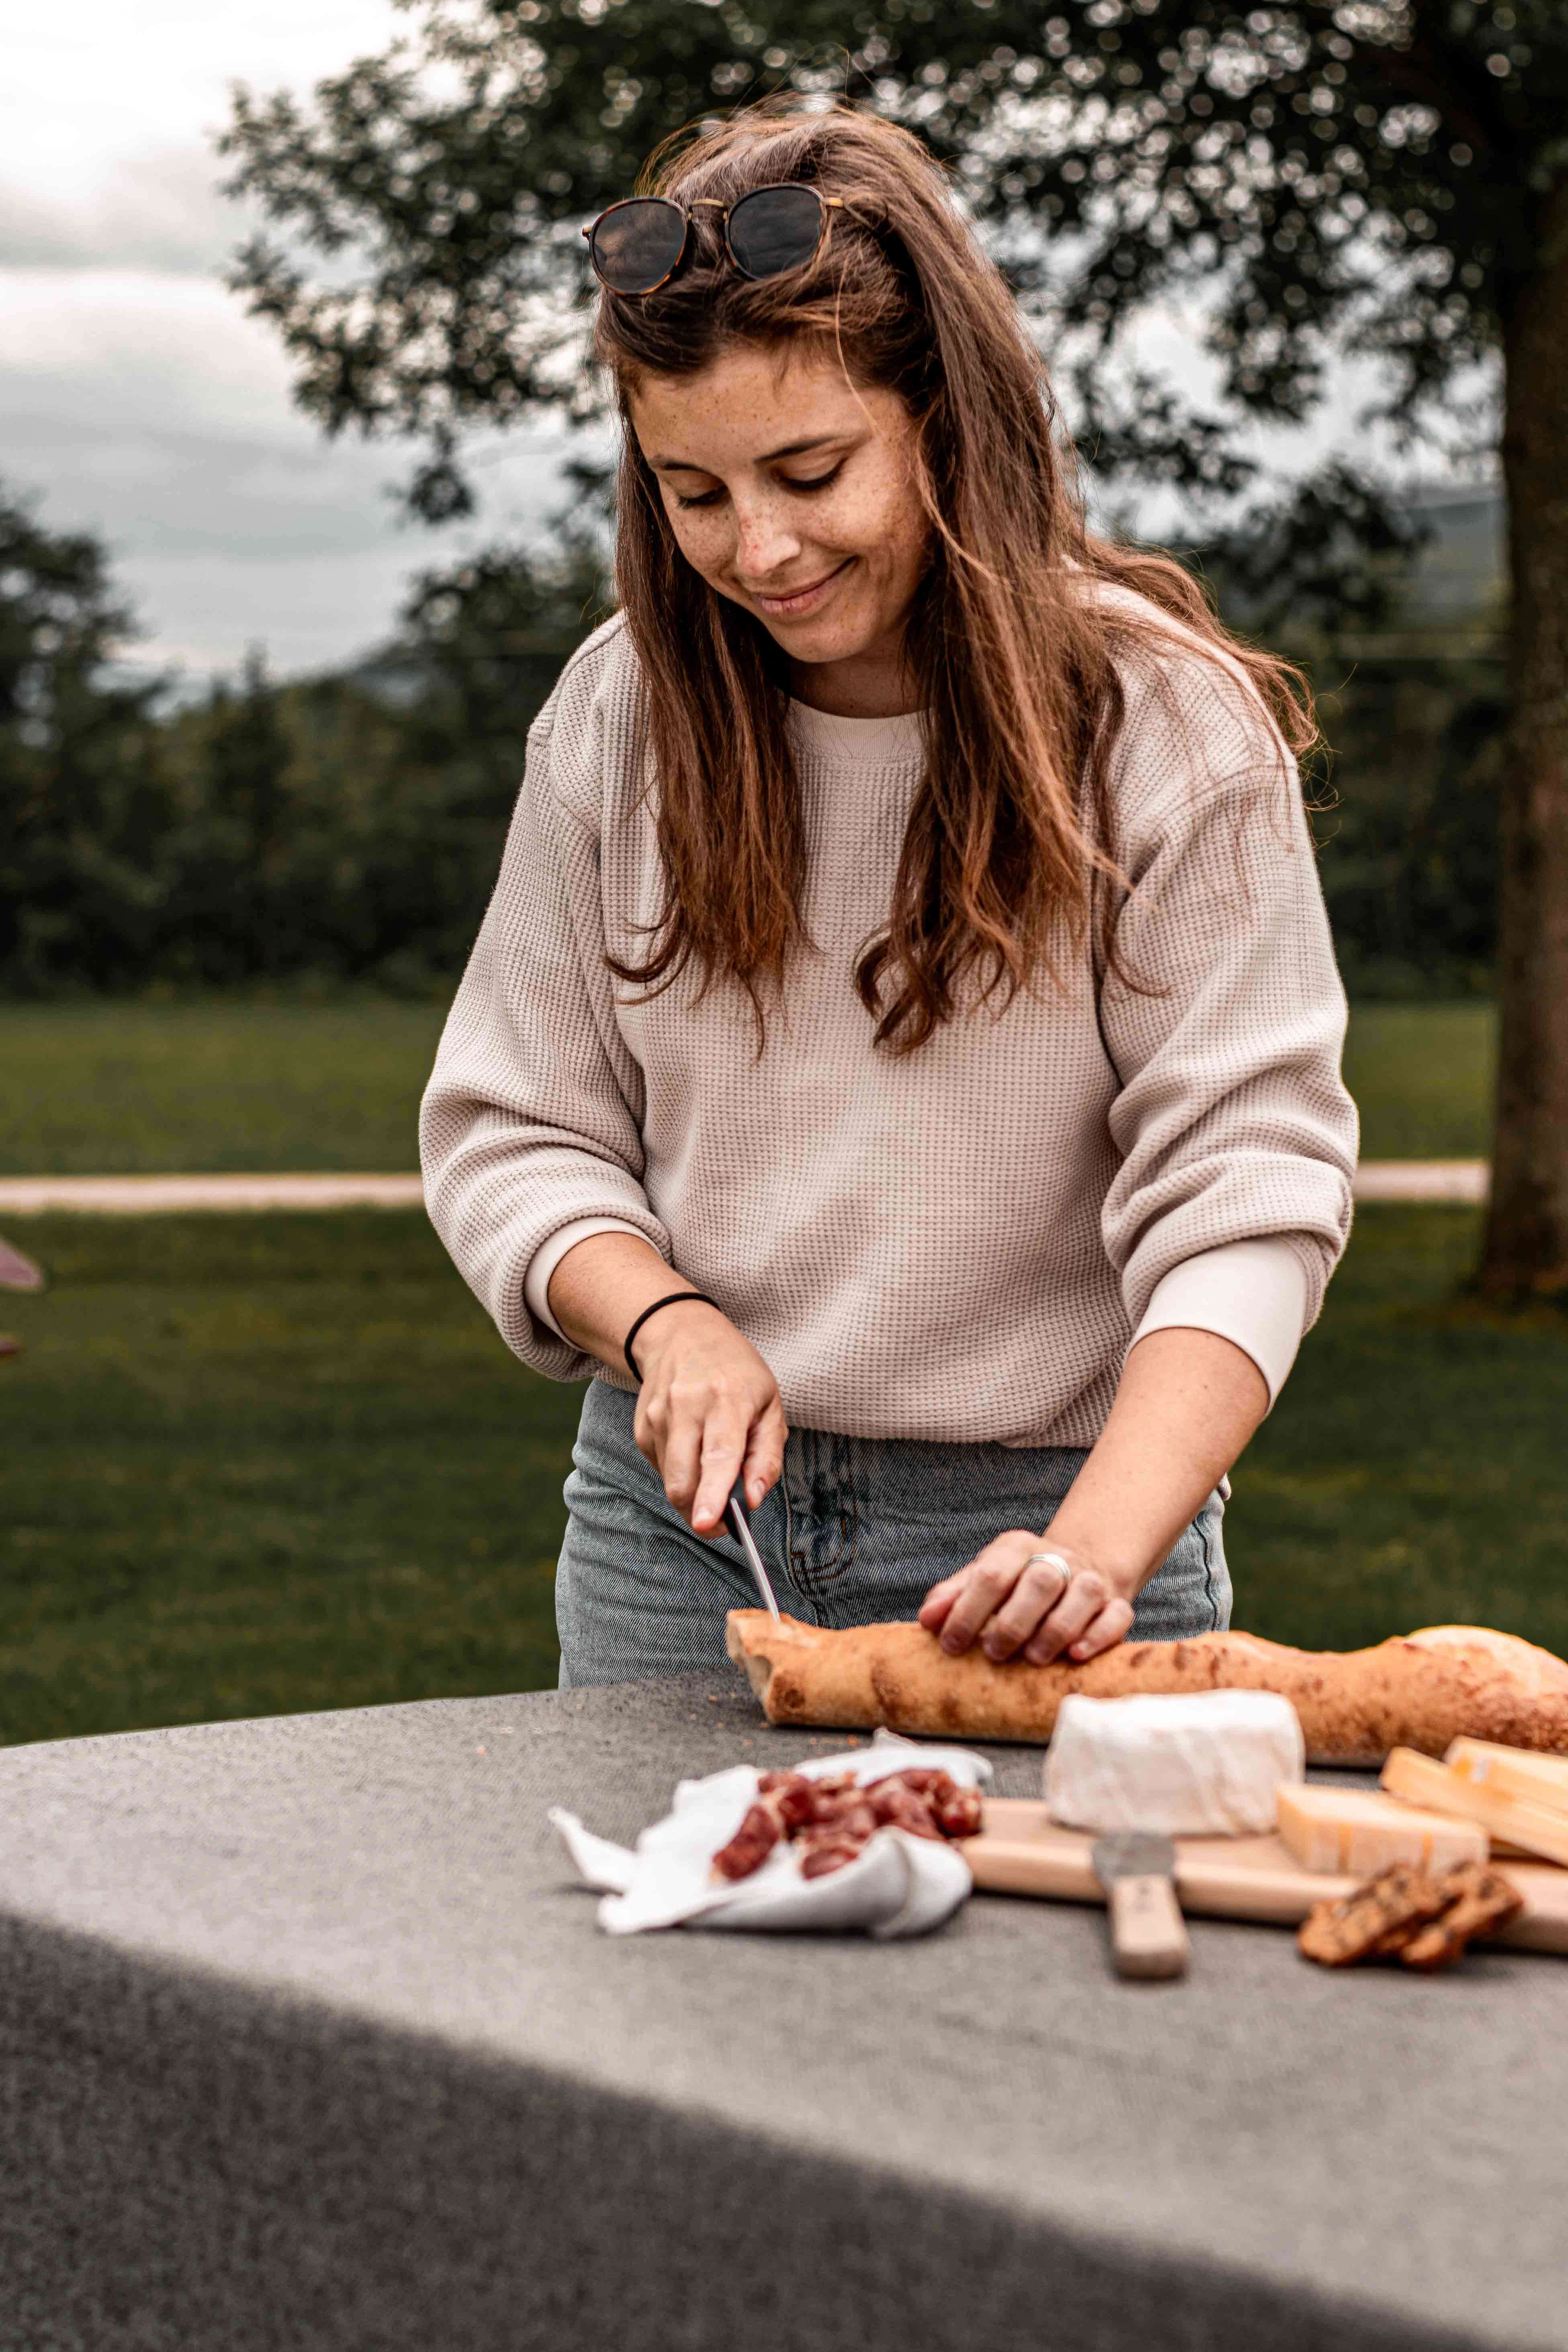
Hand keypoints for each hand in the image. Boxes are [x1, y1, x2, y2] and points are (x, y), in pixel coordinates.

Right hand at [632, 1301, 788, 1537]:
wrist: (681, 1333)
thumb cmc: (736, 1372)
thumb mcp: (770, 1405)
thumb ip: (767, 1456)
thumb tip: (752, 1500)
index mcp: (726, 1398)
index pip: (718, 1454)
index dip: (713, 1494)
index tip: (709, 1524)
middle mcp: (686, 1406)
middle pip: (684, 1479)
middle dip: (701, 1512)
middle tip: (723, 1522)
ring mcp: (658, 1417)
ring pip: (671, 1481)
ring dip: (694, 1493)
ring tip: (713, 1468)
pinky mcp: (642, 1428)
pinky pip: (662, 1470)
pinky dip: (681, 1473)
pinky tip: (693, 1449)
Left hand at [918, 1534, 1139, 1665]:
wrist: (1074, 1571)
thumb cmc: (1014, 1585)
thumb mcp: (981, 1580)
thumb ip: (952, 1597)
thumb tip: (926, 1620)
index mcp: (1016, 1548)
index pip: (991, 1575)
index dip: (967, 1612)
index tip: (950, 1646)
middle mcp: (1056, 1557)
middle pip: (1040, 1581)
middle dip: (1014, 1622)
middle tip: (993, 1653)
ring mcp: (1090, 1578)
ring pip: (1081, 1595)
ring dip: (1055, 1630)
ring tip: (1032, 1658)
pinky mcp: (1116, 1602)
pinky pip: (1115, 1615)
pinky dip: (1097, 1636)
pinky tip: (1075, 1655)